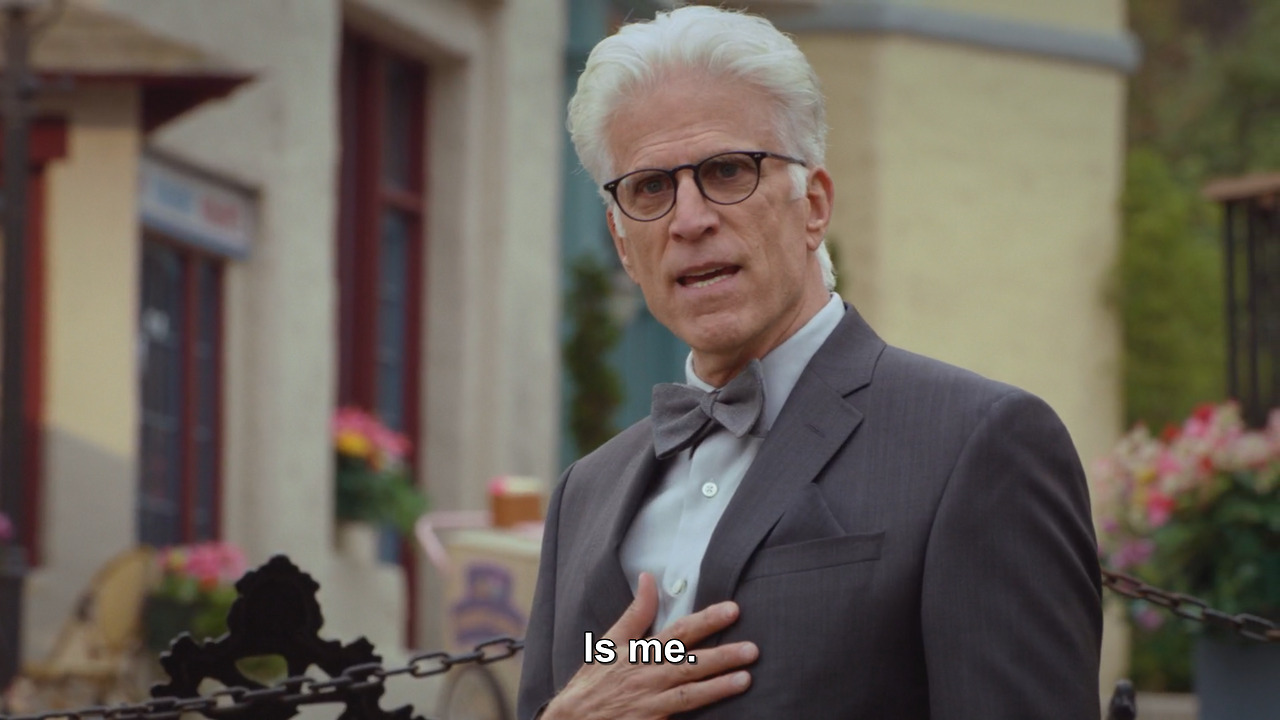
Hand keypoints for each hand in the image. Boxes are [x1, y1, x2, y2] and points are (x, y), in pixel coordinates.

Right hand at [542, 573, 756, 719]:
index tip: (732, 610)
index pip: (679, 632)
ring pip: (689, 694)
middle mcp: (647, 676)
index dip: (707, 621)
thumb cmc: (594, 680)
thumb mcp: (610, 642)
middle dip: (722, 655)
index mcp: (640, 653)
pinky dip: (700, 710)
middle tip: (752, 649)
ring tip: (746, 678)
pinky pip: (681, 715)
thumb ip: (635, 612)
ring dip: (718, 686)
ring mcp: (650, 703)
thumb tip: (647, 577)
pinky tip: (724, 709)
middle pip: (689, 663)